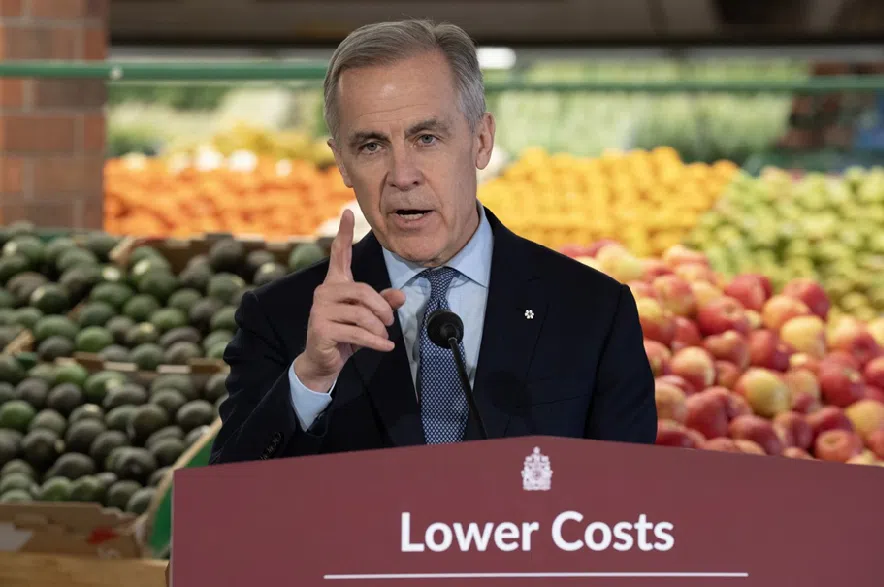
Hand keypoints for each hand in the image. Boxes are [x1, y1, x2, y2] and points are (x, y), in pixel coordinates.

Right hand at [294, 210, 405, 391]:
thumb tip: (401, 295)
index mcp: (335, 284)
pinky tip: (385, 346)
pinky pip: (356, 332)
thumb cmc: (346, 335)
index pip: (339, 254)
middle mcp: (324, 292)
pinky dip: (376, 341)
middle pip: (363, 291)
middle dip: (382, 308)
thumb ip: (383, 303)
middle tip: (390, 322)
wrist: (323, 361)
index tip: (347, 212)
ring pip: (361, 313)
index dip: (343, 233)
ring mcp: (320, 310)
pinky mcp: (321, 328)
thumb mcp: (368, 317)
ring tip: (384, 337)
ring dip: (379, 328)